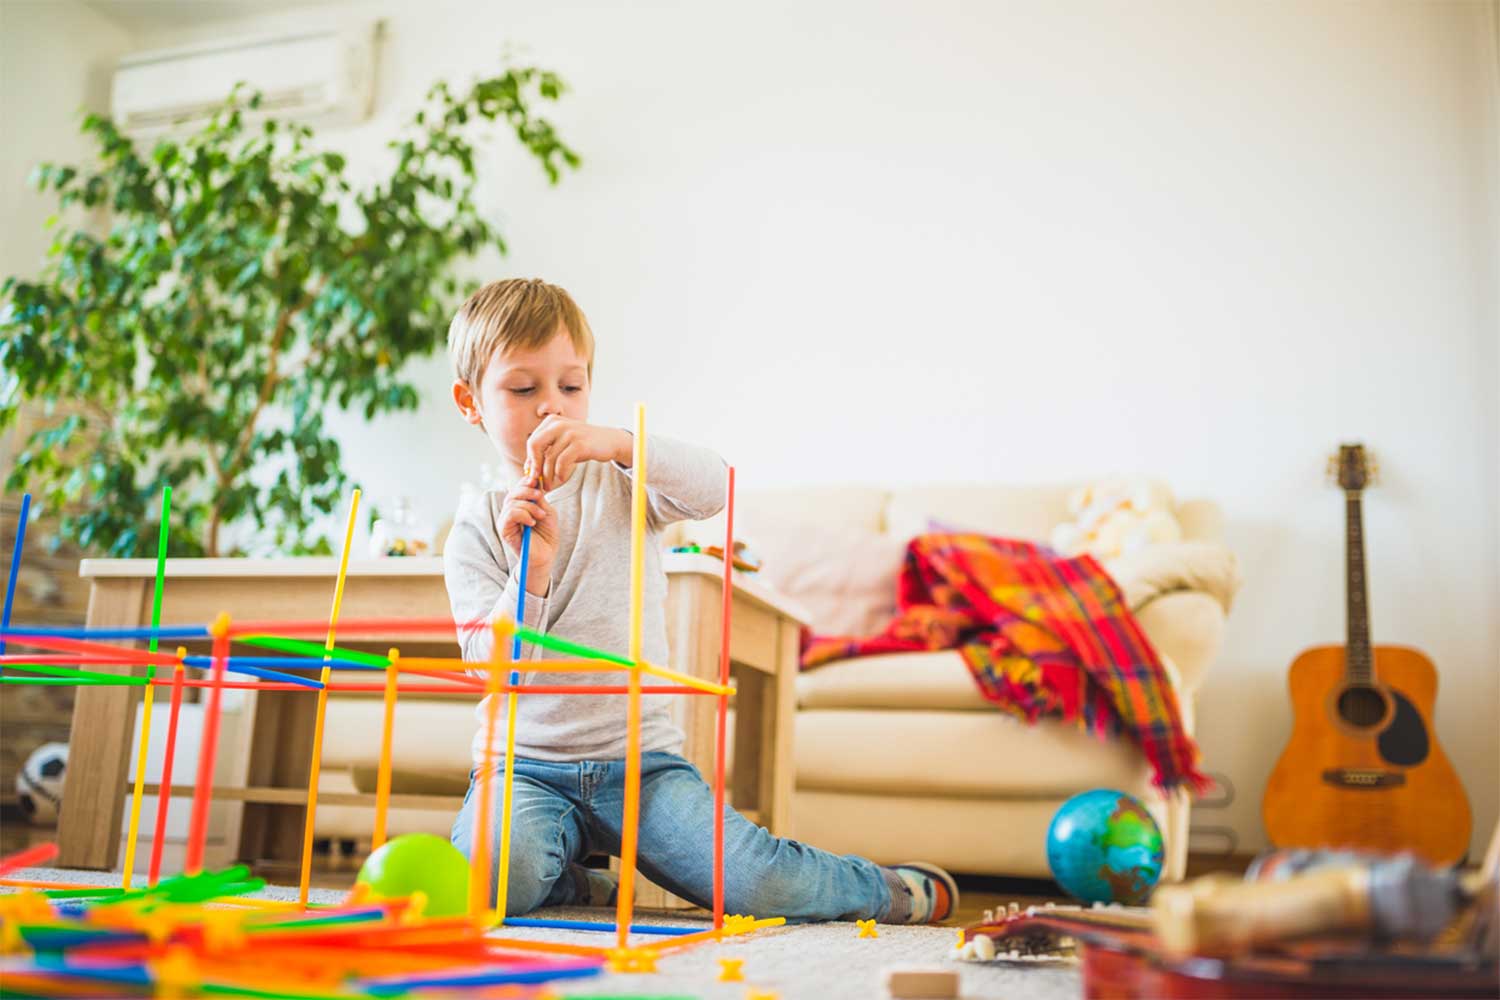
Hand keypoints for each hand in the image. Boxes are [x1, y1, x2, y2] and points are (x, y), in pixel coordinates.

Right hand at [499, 477, 555, 596]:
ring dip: (529, 506)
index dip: (526, 481)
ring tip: (539, 517)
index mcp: (520, 505)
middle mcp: (510, 511)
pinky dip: (523, 515)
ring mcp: (505, 520)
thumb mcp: (546, 511)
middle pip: (513, 492)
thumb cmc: (547, 534)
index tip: (537, 482)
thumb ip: (539, 498)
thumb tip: (532, 481)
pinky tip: (532, 523)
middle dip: (528, 492)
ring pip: (512, 502)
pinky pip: (510, 513)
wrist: (546, 555)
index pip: (518, 487)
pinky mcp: (503, 529)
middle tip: (541, 498)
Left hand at [525, 416, 631, 490]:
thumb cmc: (582, 444)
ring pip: (549, 458)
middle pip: (534, 446)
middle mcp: (558, 424)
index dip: (530, 461)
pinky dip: (560, 474)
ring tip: (549, 486)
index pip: (532, 442)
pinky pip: (562, 463)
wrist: (609, 441)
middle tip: (537, 481)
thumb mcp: (562, 443)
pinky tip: (562, 479)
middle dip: (535, 466)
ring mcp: (569, 433)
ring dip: (547, 476)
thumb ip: (546, 452)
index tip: (533, 475)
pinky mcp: (579, 444)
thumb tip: (527, 469)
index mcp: (551, 421)